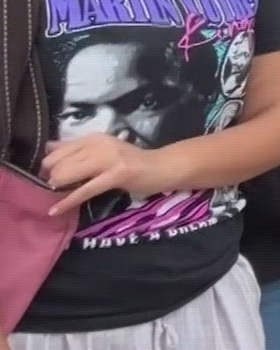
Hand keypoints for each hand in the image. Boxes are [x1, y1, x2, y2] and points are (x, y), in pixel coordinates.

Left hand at [41, 135, 172, 216]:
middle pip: (61, 161)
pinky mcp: (116, 175)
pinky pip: (85, 190)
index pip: (59, 148)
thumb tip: (48, 147)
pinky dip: (67, 202)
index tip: (48, 174)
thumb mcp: (102, 150)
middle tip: (53, 186)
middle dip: (51, 176)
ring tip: (54, 194)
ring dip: (58, 186)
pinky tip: (55, 211)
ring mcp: (109, 159)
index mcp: (94, 138)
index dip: (48, 163)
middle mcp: (99, 145)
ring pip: (70, 173)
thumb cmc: (130, 161)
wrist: (161, 167)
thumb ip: (77, 149)